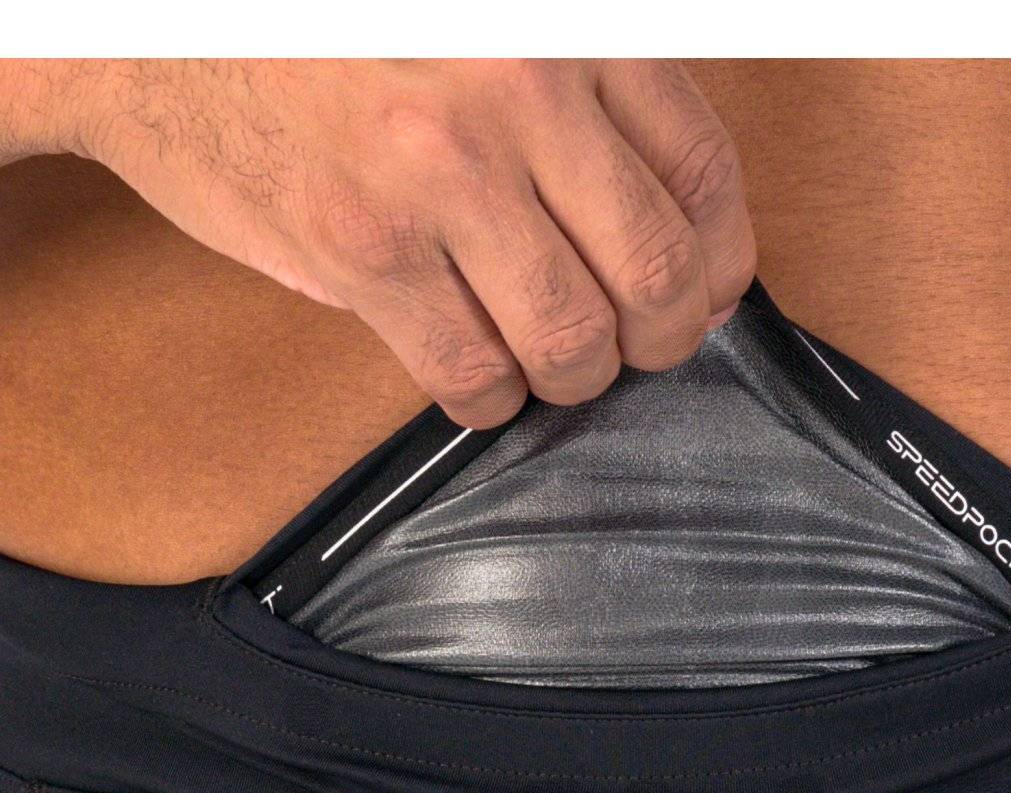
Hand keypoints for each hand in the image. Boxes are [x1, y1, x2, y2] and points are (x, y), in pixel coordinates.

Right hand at [45, 57, 755, 426]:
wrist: (155, 29)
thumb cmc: (324, 30)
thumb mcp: (479, 23)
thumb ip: (576, 89)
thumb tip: (668, 215)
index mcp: (564, 23)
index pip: (699, 170)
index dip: (721, 257)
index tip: (708, 291)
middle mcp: (516, 91)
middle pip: (656, 271)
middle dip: (663, 336)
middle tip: (637, 345)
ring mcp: (441, 176)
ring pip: (574, 339)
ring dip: (577, 376)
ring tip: (553, 361)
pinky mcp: (368, 252)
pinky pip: (477, 375)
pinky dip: (494, 401)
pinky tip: (482, 380)